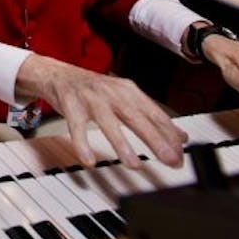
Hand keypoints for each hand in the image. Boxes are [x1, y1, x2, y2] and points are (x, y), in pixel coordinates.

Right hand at [16, 54, 186, 168]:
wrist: (58, 74)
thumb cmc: (94, 89)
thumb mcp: (125, 97)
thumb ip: (151, 116)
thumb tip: (181, 137)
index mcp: (128, 90)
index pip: (154, 113)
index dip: (169, 134)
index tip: (180, 155)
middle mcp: (111, 93)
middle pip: (135, 117)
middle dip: (154, 139)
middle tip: (169, 159)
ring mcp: (90, 99)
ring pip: (107, 122)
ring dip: (121, 143)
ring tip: (134, 164)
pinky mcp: (70, 106)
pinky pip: (77, 127)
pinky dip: (82, 144)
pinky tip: (88, 160)